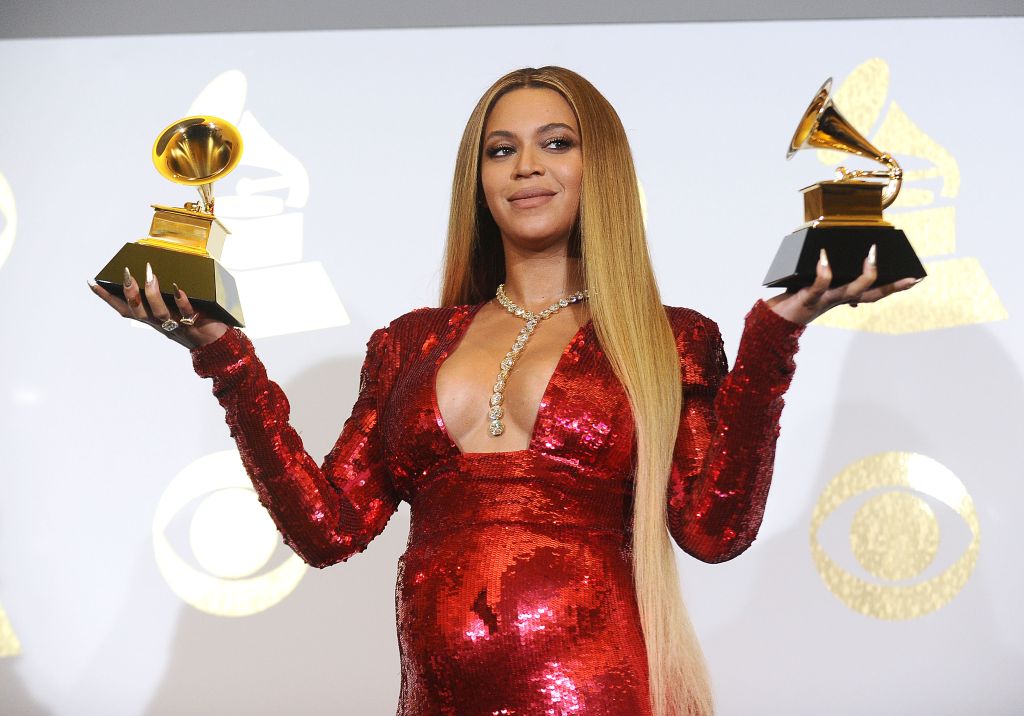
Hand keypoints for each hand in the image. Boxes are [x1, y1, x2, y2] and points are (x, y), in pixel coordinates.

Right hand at [89, 263, 228, 348]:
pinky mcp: (194, 325)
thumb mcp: (175, 308)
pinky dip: (181, 301)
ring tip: (151, 275)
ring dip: (152, 294)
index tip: (93, 282)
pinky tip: (178, 289)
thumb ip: (165, 294)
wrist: (217, 345)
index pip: (125, 309)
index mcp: (152, 319)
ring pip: (158, 313)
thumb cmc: (195, 323)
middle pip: (138, 312)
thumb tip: (156, 269)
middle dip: (129, 293)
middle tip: (126, 273)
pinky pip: (186, 314)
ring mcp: (176, 325)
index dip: (108, 298)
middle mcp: (160, 324)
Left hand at [766, 245, 921, 325]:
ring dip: (865, 275)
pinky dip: (823, 271)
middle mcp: (838, 300)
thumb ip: (832, 280)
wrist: (773, 321)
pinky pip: (819, 284)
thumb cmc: (796, 299)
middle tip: (909, 276)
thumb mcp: (818, 288)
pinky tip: (824, 256)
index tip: (916, 279)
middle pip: (871, 295)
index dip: (896, 287)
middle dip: (892, 286)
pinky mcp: (808, 298)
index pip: (875, 293)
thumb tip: (844, 266)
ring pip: (851, 291)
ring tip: (872, 255)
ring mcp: (825, 300)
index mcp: (843, 297)